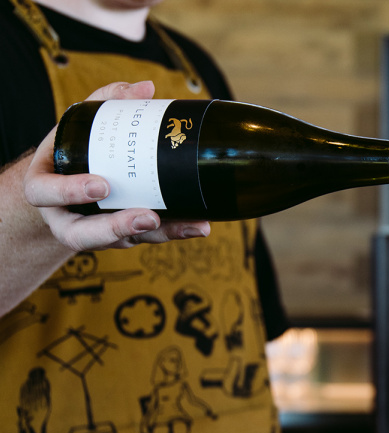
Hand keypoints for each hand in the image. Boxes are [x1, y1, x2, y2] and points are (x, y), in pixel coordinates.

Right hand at [23, 80, 210, 250]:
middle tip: (151, 217)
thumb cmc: (73, 151)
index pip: (46, 193)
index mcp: (44, 188)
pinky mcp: (122, 238)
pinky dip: (174, 231)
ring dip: (162, 234)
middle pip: (85, 234)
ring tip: (194, 225)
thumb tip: (145, 88)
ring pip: (124, 241)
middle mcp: (66, 217)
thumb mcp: (78, 124)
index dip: (70, 191)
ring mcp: (96, 233)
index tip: (101, 185)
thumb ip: (105, 103)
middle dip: (119, 227)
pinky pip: (146, 239)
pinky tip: (198, 225)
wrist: (68, 183)